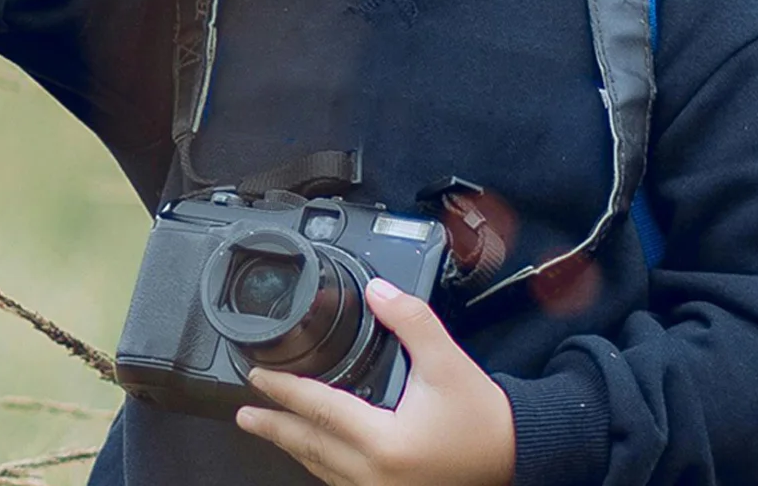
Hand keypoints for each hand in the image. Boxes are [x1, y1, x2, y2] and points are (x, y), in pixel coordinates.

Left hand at [235, 277, 516, 485]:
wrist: (513, 457)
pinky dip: (319, 464)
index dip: (285, 391)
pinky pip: (340, 483)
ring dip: (292, 447)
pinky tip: (312, 453)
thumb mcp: (447, 362)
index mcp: (384, 443)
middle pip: (309, 447)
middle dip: (274, 427)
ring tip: (268, 429)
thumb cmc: (481, 418)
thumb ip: (411, 320)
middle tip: (244, 412)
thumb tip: (377, 290)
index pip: (319, 410)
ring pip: (321, 470)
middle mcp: (373, 477)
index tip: (259, 377)